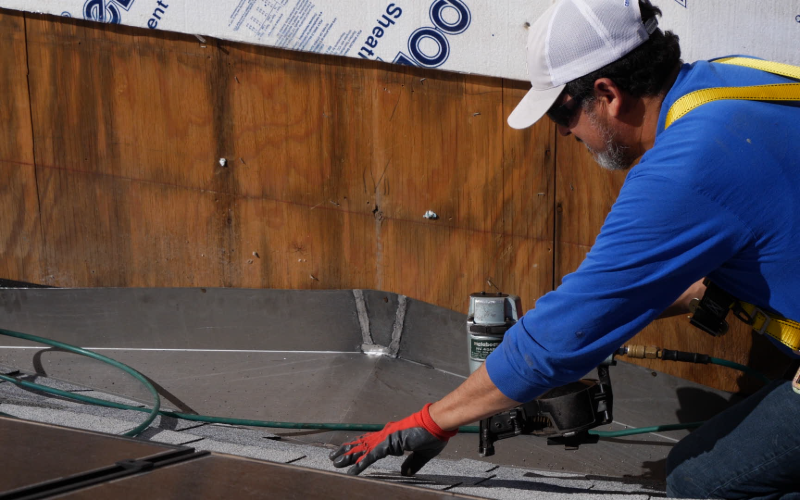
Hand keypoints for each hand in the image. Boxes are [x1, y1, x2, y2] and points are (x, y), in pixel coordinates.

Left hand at [329, 403, 456, 475]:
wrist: (437, 423)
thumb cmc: (433, 435)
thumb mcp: (421, 454)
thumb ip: (411, 463)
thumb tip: (404, 473)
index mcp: (393, 436)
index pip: (371, 443)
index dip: (359, 448)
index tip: (349, 453)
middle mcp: (386, 435)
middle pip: (362, 444)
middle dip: (347, 451)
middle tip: (334, 458)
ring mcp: (387, 438)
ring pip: (362, 448)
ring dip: (349, 456)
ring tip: (336, 462)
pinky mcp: (390, 443)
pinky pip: (372, 455)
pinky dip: (362, 463)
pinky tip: (353, 470)